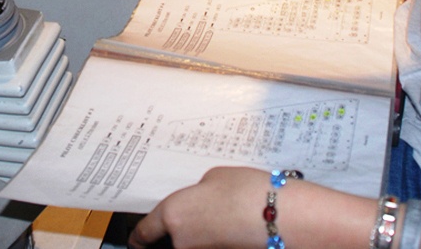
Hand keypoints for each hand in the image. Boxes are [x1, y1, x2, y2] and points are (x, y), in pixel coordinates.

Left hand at [128, 167, 270, 248]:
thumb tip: (197, 204)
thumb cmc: (248, 192)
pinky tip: (235, 226)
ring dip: (203, 234)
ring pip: (194, 244)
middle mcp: (182, 241)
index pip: (144, 233)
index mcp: (173, 215)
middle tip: (201, 215)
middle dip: (181, 231)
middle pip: (172, 241)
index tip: (138, 240)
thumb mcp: (214, 178)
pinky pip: (212, 245)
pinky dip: (219, 238)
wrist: (283, 216)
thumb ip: (196, 192)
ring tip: (225, 216)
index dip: (139, 238)